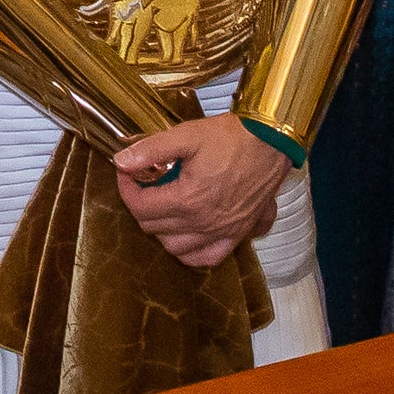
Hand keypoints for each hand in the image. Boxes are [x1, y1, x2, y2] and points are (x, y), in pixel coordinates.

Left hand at [109, 113, 287, 269]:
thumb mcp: (187, 135)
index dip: (126, 189)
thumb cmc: (233, 137)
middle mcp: (203, 222)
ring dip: (162, 230)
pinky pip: (208, 257)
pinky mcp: (238, 233)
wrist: (272, 142)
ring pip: (176, 247)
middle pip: (154, 227)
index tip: (127, 173)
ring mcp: (222, 232)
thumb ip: (151, 150)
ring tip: (163, 207)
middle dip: (141, 206)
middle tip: (144, 185)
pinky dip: (193, 253)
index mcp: (187, 199)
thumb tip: (122, 161)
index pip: (140, 207)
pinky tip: (188, 237)